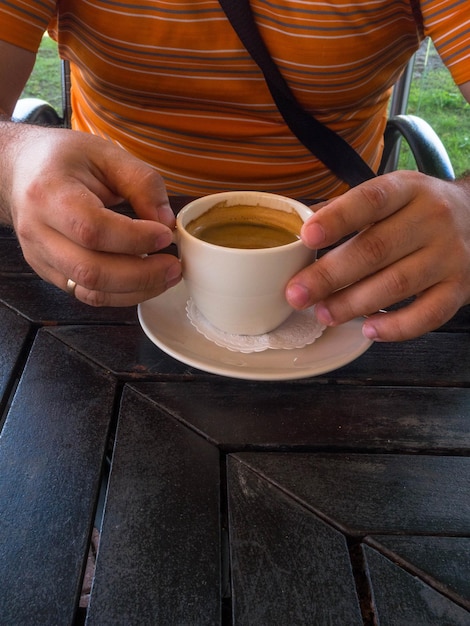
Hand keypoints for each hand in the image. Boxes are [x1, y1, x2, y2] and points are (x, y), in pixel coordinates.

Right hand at [4, 124, 180, 305]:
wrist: (21, 170)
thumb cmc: (64, 159)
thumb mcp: (107, 154)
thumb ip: (142, 183)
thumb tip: (167, 222)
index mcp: (49, 193)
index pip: (93, 229)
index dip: (135, 239)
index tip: (166, 235)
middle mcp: (38, 230)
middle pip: (91, 270)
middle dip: (142, 275)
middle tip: (174, 266)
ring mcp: (41, 257)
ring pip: (90, 290)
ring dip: (136, 290)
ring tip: (167, 276)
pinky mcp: (50, 273)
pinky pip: (88, 295)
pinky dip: (122, 294)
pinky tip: (145, 280)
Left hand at [286, 171, 469, 340]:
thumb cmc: (418, 210)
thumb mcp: (391, 194)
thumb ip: (347, 209)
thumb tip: (299, 229)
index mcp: (408, 189)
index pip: (371, 199)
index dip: (338, 219)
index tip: (306, 236)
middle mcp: (431, 219)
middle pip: (375, 249)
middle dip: (330, 275)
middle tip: (297, 294)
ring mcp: (448, 256)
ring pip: (396, 284)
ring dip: (353, 304)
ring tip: (323, 314)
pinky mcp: (459, 288)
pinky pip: (428, 314)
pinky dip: (397, 327)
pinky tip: (368, 329)